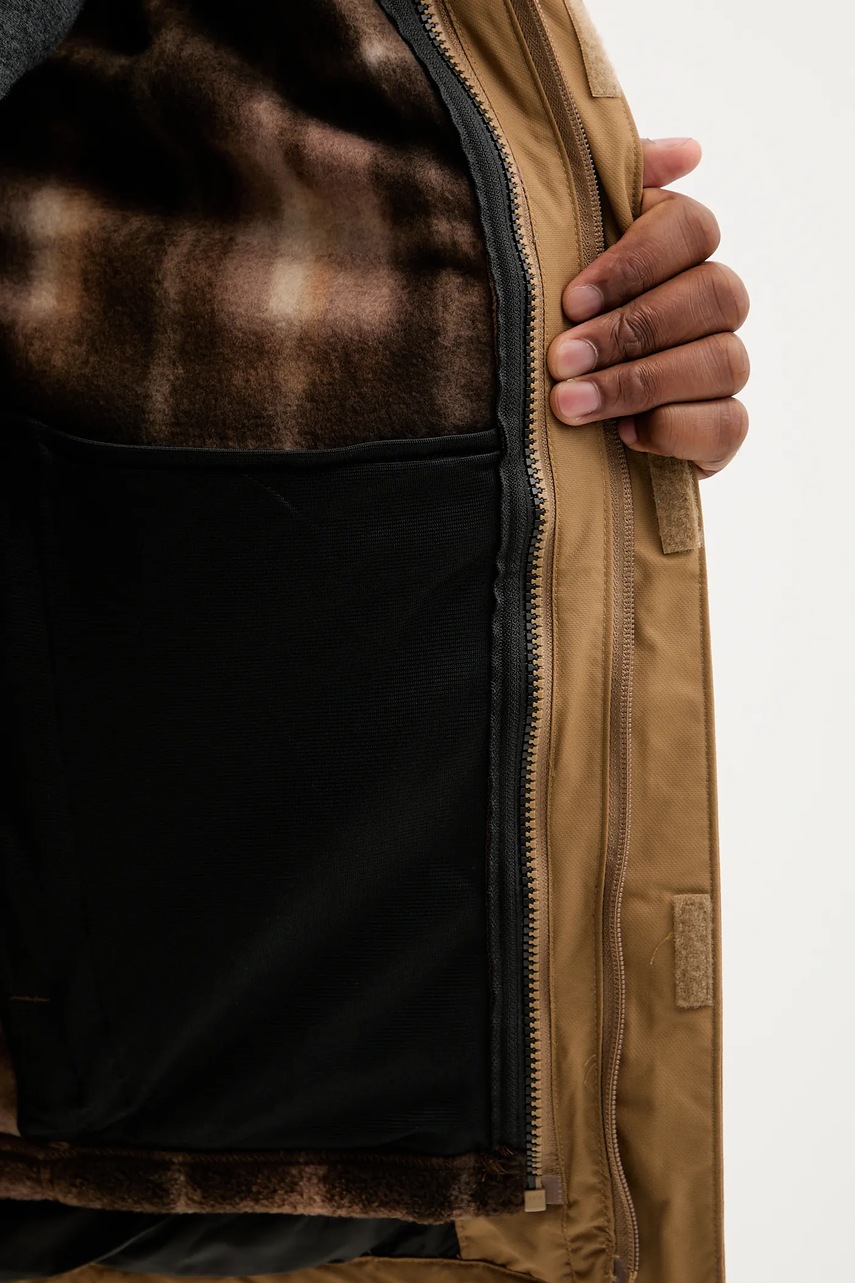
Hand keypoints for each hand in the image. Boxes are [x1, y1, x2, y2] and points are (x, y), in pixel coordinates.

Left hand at [546, 138, 749, 477]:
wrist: (535, 420)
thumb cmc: (547, 324)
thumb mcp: (557, 251)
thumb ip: (608, 188)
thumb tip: (688, 151)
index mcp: (673, 249)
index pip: (692, 228)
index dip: (637, 262)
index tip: (573, 298)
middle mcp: (710, 302)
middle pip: (715, 294)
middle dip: (631, 330)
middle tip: (561, 359)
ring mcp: (721, 366)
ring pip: (723, 360)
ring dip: (641, 383)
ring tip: (571, 403)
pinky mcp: (718, 429)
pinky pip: (729, 425)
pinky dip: (675, 430)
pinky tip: (624, 435)